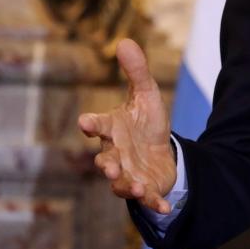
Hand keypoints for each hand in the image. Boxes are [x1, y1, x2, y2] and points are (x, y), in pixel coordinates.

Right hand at [78, 39, 176, 213]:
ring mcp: (128, 173)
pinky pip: (146, 199)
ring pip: (121, 183)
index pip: (99, 125)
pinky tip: (164, 207)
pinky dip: (153, 203)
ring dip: (127, 186)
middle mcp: (115, 154)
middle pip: (106, 160)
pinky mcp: (144, 188)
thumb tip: (125, 41)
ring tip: (136, 186)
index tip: (85, 122)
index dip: (92, 124)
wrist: (159, 150)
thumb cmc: (145, 122)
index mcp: (112, 130)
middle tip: (110, 166)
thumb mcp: (146, 94)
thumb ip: (137, 72)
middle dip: (107, 164)